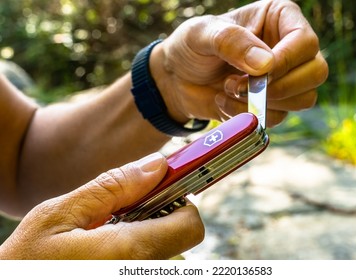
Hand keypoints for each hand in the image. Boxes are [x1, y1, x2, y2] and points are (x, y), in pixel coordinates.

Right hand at [0, 153, 203, 258]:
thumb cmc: (27, 258)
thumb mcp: (61, 214)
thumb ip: (113, 187)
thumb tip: (157, 165)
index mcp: (128, 253)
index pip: (189, 225)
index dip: (180, 200)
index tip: (163, 184)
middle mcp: (141, 272)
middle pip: (180, 234)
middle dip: (162, 211)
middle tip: (128, 202)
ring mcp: (136, 278)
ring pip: (165, 245)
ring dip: (148, 226)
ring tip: (110, 224)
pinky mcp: (130, 278)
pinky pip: (150, 258)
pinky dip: (138, 241)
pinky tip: (109, 240)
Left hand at [151, 0, 327, 126]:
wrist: (176, 78)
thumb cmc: (190, 47)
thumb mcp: (202, 34)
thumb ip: (232, 42)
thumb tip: (266, 65)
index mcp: (279, 19)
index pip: (304, 42)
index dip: (285, 62)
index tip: (256, 74)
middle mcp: (288, 48)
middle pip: (315, 72)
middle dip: (278, 87)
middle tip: (239, 86)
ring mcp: (284, 78)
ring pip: (302, 99)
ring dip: (263, 104)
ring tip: (228, 91)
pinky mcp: (272, 104)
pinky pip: (278, 118)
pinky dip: (250, 117)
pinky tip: (225, 103)